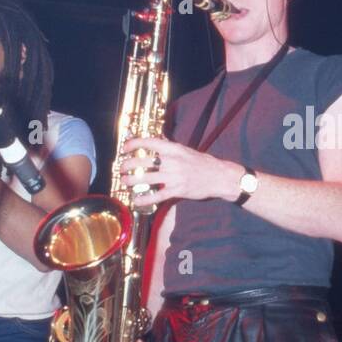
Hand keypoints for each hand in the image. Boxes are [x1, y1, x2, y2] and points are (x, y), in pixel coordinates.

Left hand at [118, 137, 239, 207]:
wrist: (220, 176)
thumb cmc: (203, 163)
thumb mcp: (186, 150)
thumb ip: (170, 147)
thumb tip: (157, 141)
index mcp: (174, 149)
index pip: (149, 142)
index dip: (133, 144)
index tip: (124, 148)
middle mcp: (172, 161)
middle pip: (142, 161)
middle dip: (127, 165)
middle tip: (121, 167)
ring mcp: (174, 176)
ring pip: (146, 178)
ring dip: (131, 180)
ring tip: (124, 181)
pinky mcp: (177, 190)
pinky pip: (157, 195)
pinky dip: (145, 198)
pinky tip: (136, 200)